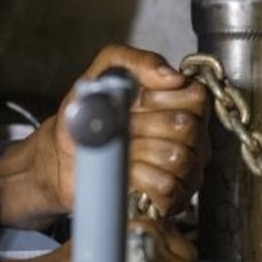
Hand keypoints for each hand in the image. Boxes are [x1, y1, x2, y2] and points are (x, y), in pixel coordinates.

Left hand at [0, 45, 208, 228]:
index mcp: (182, 103)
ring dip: (140, 155)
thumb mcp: (104, 73)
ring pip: (179, 160)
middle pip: (187, 129)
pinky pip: (170, 191)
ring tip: (121, 152)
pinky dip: (142, 181)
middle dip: (144, 127)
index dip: (162, 100)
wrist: (64, 156)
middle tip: (122, 128)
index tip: (136, 102)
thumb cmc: (88, 114)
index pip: (197, 97)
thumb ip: (136, 62)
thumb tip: (170, 76)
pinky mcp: (174, 198)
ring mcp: (187, 168)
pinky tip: (127, 174)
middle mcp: (192, 136)